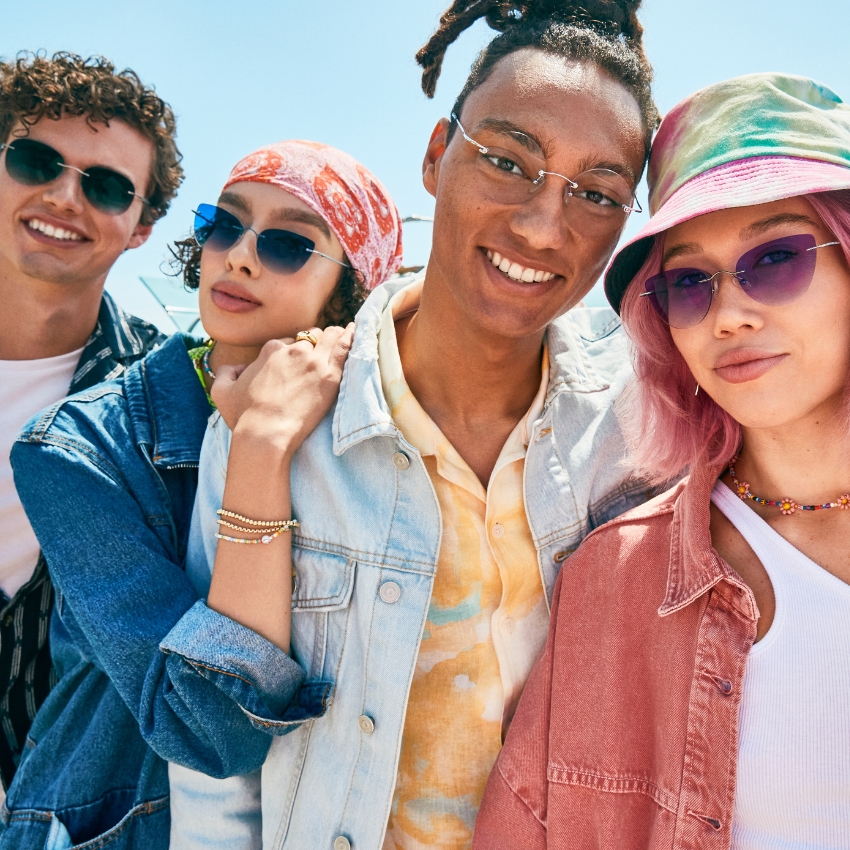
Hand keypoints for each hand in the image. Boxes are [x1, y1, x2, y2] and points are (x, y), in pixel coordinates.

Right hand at [211, 324, 353, 453]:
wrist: (266, 434)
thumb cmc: (244, 416)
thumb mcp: (222, 391)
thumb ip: (225, 372)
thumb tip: (235, 368)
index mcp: (270, 350)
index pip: (288, 342)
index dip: (294, 350)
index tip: (299, 361)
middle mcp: (293, 350)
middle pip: (311, 337)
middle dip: (317, 342)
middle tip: (323, 351)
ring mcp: (313, 361)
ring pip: (330, 337)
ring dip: (336, 335)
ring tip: (345, 335)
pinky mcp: (329, 375)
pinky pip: (345, 347)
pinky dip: (350, 338)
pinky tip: (356, 332)